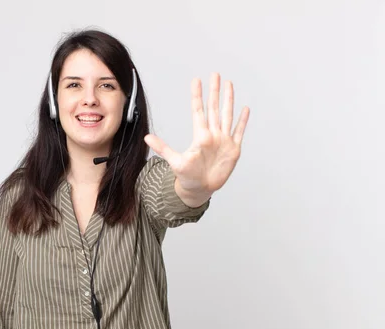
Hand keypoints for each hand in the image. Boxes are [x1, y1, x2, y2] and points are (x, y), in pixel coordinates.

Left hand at [144, 73, 249, 198]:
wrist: (200, 189)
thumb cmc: (187, 176)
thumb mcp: (174, 162)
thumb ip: (163, 148)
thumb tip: (147, 137)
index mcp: (200, 136)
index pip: (199, 111)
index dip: (198, 96)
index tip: (196, 80)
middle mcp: (213, 135)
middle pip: (214, 108)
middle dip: (215, 91)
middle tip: (215, 74)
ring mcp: (224, 141)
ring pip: (227, 115)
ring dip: (228, 100)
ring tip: (229, 85)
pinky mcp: (233, 150)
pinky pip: (239, 132)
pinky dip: (242, 121)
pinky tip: (245, 108)